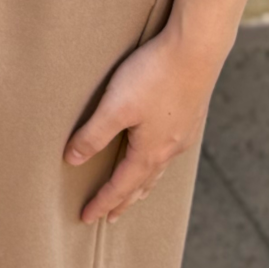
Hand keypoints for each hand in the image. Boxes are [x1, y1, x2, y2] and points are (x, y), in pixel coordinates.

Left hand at [65, 22, 223, 222]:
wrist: (197, 50)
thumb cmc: (154, 75)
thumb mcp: (116, 106)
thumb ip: (93, 134)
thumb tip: (71, 160)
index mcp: (150, 151)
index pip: (121, 186)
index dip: (102, 201)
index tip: (86, 217)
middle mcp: (169, 149)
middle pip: (142, 184)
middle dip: (124, 201)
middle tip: (109, 217)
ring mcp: (182, 134)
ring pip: (158, 170)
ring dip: (141, 186)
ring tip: (133, 195)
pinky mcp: (188, 118)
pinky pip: (168, 153)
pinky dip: (155, 166)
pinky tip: (156, 156)